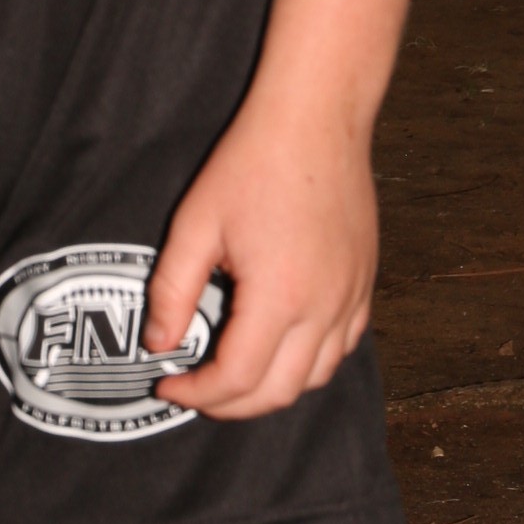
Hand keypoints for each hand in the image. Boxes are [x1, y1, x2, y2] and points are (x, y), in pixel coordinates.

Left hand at [143, 87, 377, 421]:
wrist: (316, 119)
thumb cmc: (252, 162)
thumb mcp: (195, 223)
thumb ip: (172, 290)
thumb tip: (158, 344)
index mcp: (280, 298)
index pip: (237, 380)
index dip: (197, 395)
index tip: (167, 384)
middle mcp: (324, 309)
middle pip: (279, 393)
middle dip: (230, 404)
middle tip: (195, 390)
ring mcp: (352, 298)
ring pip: (316, 377)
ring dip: (272, 389)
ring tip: (232, 374)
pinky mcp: (365, 284)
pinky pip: (342, 347)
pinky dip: (309, 363)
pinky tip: (280, 346)